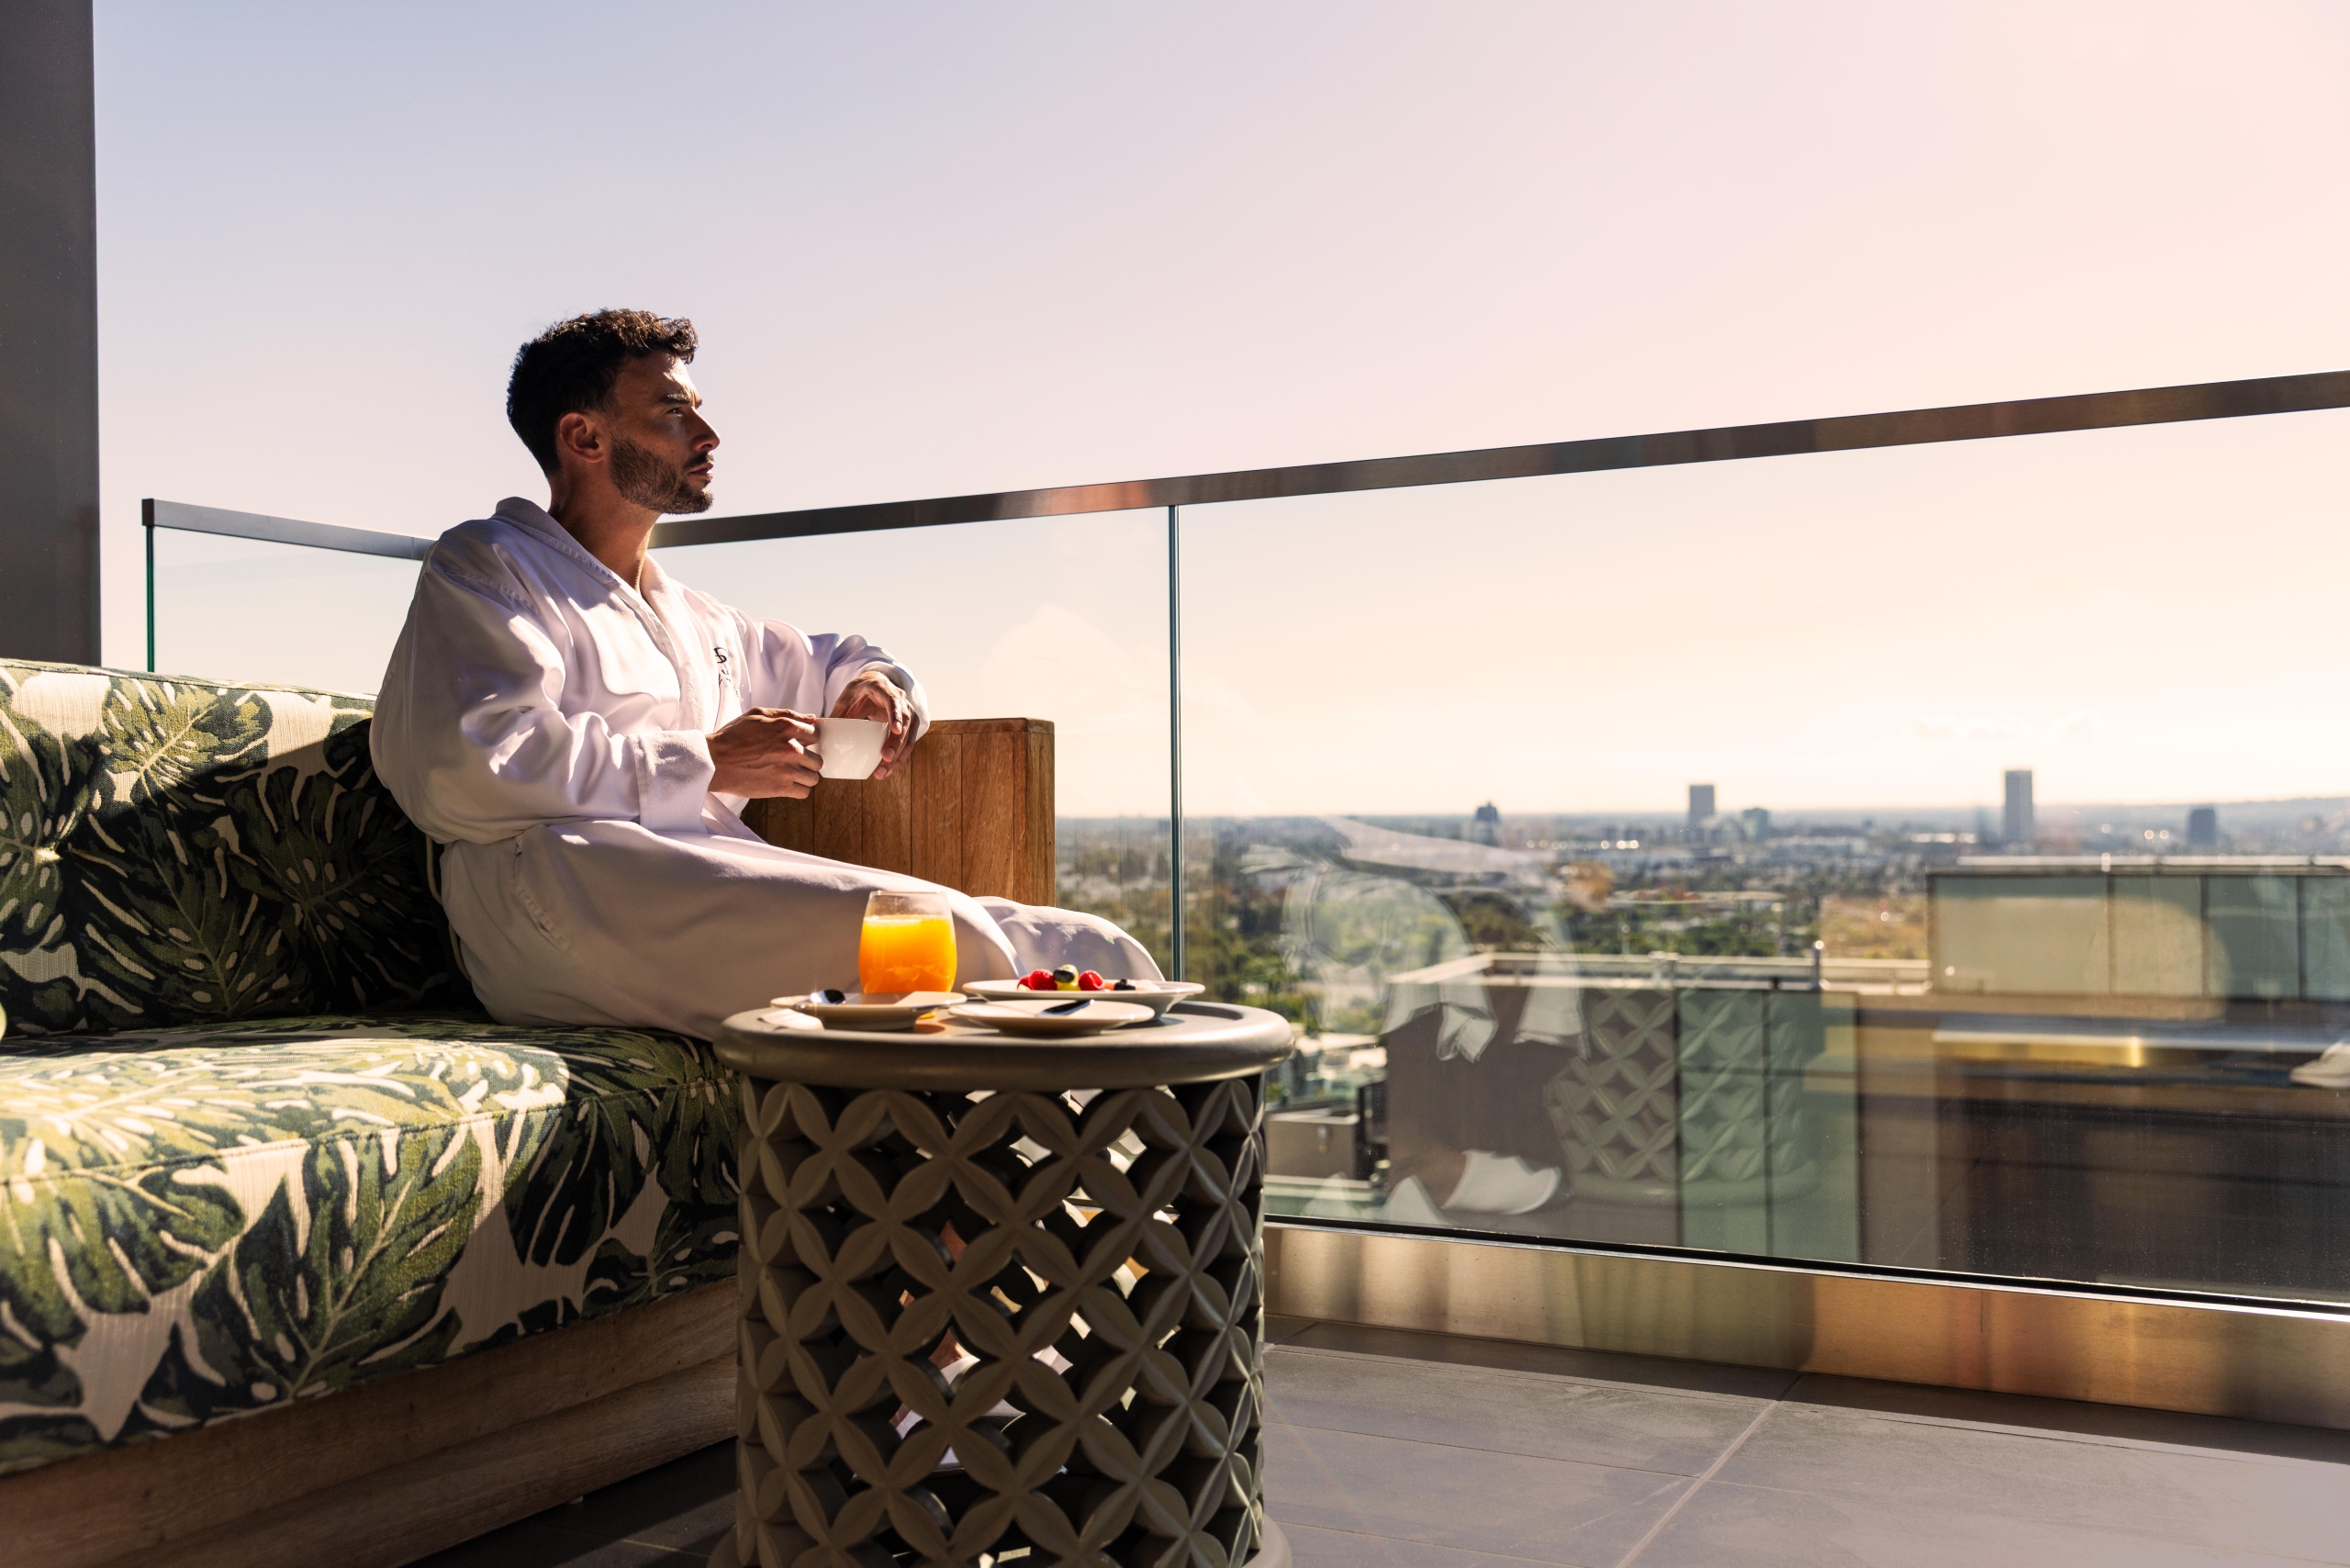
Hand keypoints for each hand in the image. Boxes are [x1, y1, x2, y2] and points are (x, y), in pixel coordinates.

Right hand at [706, 707, 820, 797]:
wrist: (714, 761)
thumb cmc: (733, 736)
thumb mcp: (758, 715)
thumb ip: (787, 715)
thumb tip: (812, 719)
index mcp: (786, 728)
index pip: (816, 735)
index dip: (808, 740)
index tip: (800, 745)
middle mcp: (791, 749)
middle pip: (818, 759)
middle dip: (808, 760)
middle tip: (794, 762)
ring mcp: (787, 770)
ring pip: (814, 778)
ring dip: (804, 776)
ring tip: (790, 774)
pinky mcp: (780, 788)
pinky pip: (804, 792)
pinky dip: (798, 790)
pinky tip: (787, 784)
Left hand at [832, 670, 914, 779]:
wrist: (873, 685)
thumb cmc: (857, 693)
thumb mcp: (845, 700)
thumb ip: (836, 716)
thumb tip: (818, 736)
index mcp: (883, 689)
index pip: (894, 701)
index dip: (896, 715)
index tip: (895, 731)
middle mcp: (900, 699)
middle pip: (906, 722)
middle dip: (896, 743)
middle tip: (885, 759)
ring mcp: (908, 712)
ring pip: (909, 735)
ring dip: (898, 756)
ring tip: (883, 772)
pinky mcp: (909, 725)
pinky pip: (908, 743)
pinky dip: (899, 757)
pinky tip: (888, 770)